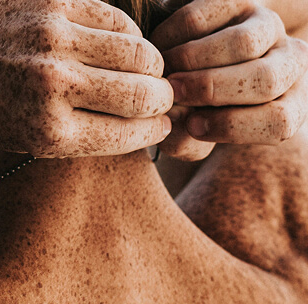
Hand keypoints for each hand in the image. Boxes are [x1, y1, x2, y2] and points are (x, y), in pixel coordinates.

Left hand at [0, 0, 172, 156]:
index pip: (130, 134)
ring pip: (140, 51)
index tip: (160, 124)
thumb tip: (134, 124)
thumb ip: (71, 133)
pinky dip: (127, 32)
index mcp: (46, 133)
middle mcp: (55, 87)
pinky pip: (115, 18)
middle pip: (146, 93)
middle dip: (162, 97)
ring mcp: (57, 40)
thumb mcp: (14, 138)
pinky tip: (119, 41)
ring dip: (150, 63)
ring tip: (143, 68)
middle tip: (160, 95)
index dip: (154, 129)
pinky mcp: (55, 2)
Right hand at [152, 0, 307, 159]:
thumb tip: (173, 123)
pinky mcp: (238, 0)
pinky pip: (204, 19)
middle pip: (265, 81)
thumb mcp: (196, 133)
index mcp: (291, 104)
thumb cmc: (197, 110)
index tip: (192, 127)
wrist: (195, 61)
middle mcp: (290, 62)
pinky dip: (172, 38)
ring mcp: (268, 27)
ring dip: (192, 62)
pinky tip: (159, 52)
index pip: (279, 122)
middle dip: (210, 90)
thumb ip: (184, 142)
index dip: (231, 127)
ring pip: (242, 45)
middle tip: (172, 94)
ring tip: (164, 74)